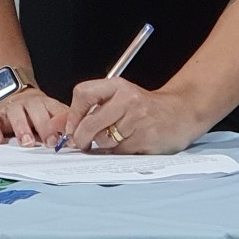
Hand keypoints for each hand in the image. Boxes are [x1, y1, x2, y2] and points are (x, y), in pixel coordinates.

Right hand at [0, 87, 72, 147]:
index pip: (57, 111)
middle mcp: (29, 104)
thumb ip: (62, 127)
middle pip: (37, 110)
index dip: (63, 124)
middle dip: (44, 126)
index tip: (68, 138)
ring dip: (22, 127)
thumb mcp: (52, 116)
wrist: (13, 94)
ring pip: (16, 114)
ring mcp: (11, 108)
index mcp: (47, 104)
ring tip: (27, 142)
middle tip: (50, 141)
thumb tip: (76, 142)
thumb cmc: (37, 114)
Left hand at [61, 77, 206, 155]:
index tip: (71, 127)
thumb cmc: (145, 107)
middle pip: (91, 123)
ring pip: (105, 141)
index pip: (83, 93)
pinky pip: (120, 152)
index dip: (72, 114)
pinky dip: (118, 152)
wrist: (181, 113)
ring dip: (103, 146)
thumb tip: (58, 124)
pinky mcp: (147, 139)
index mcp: (117, 86)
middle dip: (81, 138)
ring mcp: (139, 120)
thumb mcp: (119, 99)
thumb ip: (90, 109)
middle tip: (81, 144)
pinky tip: (128, 144)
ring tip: (113, 139)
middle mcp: (128, 100)